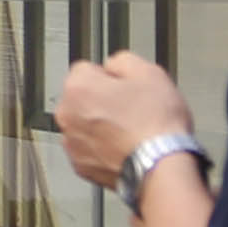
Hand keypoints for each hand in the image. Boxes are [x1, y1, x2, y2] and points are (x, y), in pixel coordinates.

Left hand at [55, 51, 185, 189]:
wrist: (161, 166)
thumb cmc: (156, 124)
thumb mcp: (149, 73)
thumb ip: (122, 60)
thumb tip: (113, 65)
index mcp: (78, 87)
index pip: (88, 70)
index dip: (112, 77)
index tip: (126, 87)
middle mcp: (67, 114)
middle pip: (83, 98)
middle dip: (103, 102)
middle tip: (132, 111)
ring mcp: (71, 142)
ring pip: (85, 125)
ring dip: (101, 126)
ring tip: (131, 132)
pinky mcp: (81, 165)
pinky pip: (89, 149)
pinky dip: (102, 149)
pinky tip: (125, 149)